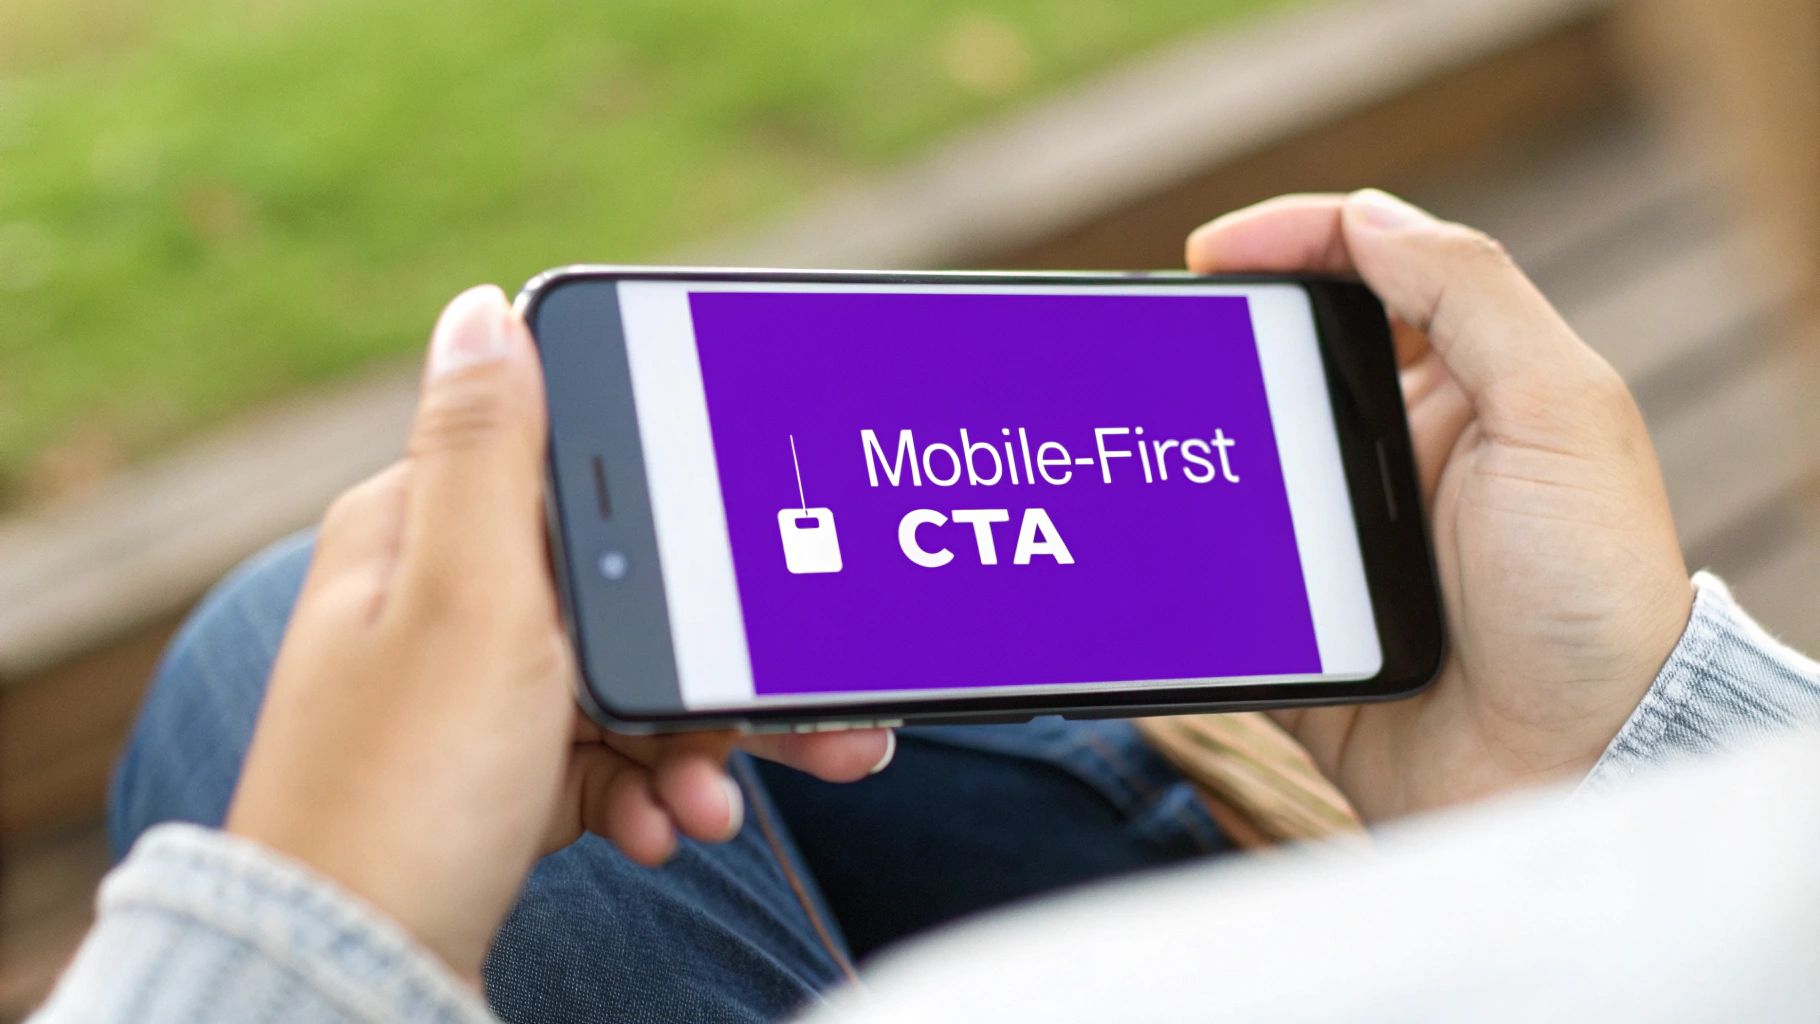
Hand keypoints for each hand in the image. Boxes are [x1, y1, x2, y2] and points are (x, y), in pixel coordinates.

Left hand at [224, 285, 893, 977]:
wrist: (350, 972)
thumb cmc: (404, 786)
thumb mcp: (465, 599)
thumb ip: (489, 451)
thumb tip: (478, 307)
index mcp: (426, 532)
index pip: (579, 474)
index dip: (686, 506)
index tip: (771, 544)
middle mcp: (448, 601)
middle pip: (628, 592)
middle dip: (729, 657)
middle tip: (827, 707)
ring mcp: (477, 690)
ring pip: (632, 682)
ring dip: (701, 740)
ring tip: (739, 799)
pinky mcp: (503, 768)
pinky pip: (607, 756)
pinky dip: (650, 789)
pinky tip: (671, 828)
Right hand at [1187, 191, 1693, 820]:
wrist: (1572, 772)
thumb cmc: (1591, 594)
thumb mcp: (1563, 413)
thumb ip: (1472, 296)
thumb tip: (1365, 214)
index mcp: (1462, 392)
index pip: (1367, 279)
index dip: (1289, 241)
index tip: (1210, 256)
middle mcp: (1396, 458)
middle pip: (1282, 370)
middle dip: (1213, 348)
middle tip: (1152, 347)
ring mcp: (1343, 545)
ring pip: (1236, 474)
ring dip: (1185, 457)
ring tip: (1126, 447)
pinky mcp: (1300, 626)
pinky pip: (1217, 583)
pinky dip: (1173, 564)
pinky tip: (1133, 545)